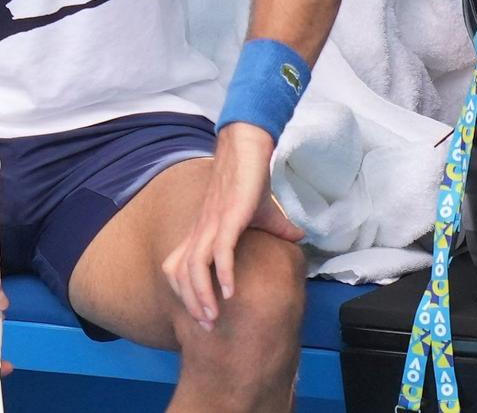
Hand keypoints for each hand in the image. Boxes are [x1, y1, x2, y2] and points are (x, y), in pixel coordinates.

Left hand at [160, 124, 302, 330]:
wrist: (248, 148)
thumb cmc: (250, 180)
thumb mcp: (265, 213)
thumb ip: (276, 229)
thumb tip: (297, 237)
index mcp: (203, 232)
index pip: (179, 268)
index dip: (184, 293)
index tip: (200, 315)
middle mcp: (201, 231)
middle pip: (180, 274)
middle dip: (190, 304)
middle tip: (205, 328)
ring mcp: (211, 224)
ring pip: (194, 267)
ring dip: (202, 296)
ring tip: (213, 318)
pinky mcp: (228, 217)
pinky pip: (219, 250)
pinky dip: (222, 274)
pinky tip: (230, 294)